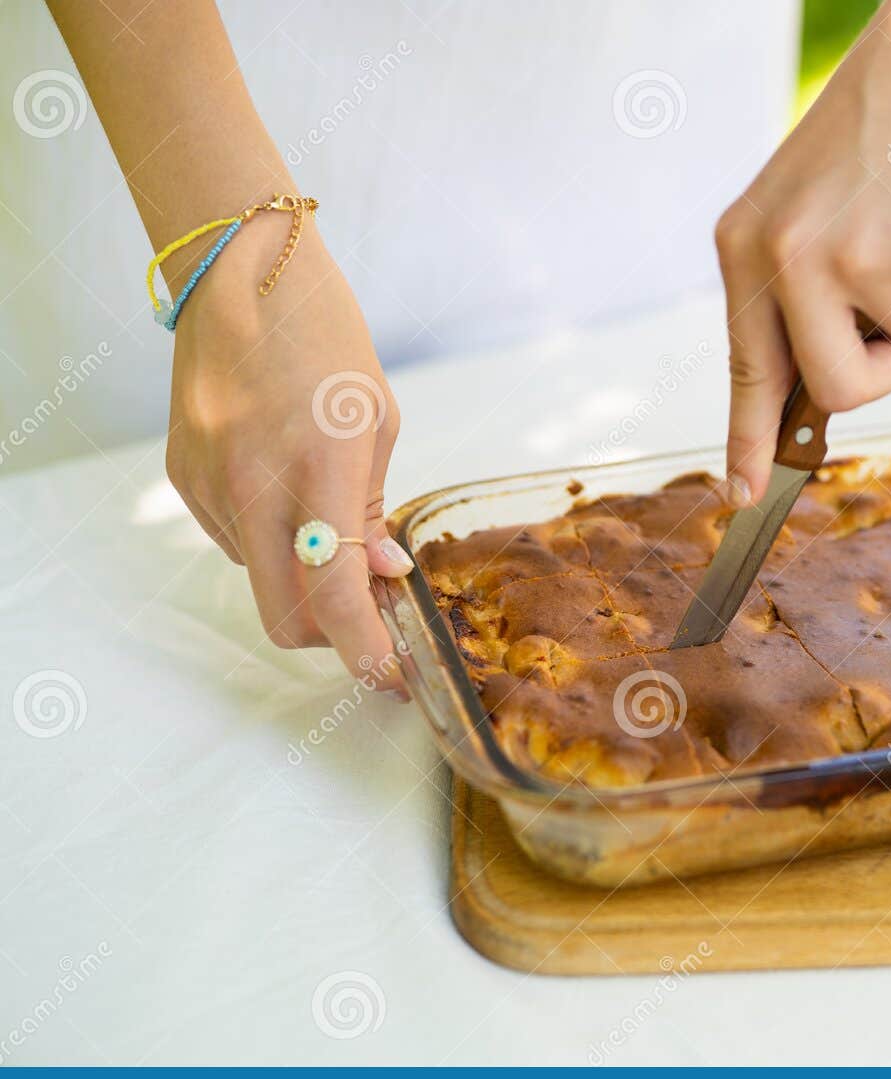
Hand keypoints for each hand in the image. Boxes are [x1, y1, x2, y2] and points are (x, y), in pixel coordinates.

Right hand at [163, 218, 409, 690]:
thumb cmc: (325, 337)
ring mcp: (207, 482)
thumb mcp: (377, 419)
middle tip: (368, 619)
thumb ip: (376, 507)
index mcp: (319, 463)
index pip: (336, 589)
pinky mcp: (181, 476)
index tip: (387, 673)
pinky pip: (233, 540)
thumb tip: (384, 576)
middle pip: (284, 615)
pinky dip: (269, 540)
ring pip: (260, 578)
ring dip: (300, 576)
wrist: (238, 272)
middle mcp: (254, 481)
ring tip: (329, 519)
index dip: (364, 647)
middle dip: (332, 636)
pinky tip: (286, 489)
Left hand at [713, 8, 890, 503]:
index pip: (747, 367)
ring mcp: (850, 255)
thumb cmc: (873, 140)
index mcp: (745, 247)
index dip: (747, 440)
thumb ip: (801, 297)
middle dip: (878, 373)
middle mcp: (785, 257)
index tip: (741, 498)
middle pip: (835, 386)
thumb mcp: (806, 211)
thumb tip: (814, 395)